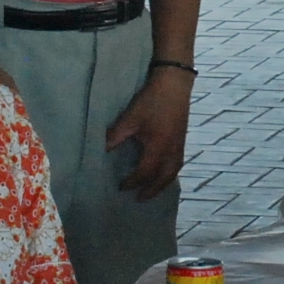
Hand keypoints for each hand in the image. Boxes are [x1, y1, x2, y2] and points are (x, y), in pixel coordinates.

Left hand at [106, 66, 192, 195]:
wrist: (174, 84)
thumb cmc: (151, 101)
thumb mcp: (130, 119)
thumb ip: (115, 137)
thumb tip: (101, 151)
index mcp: (158, 149)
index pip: (144, 173)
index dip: (133, 182)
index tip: (121, 187)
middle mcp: (171, 152)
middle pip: (163, 178)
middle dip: (152, 190)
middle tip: (140, 199)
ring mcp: (179, 146)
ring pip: (173, 172)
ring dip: (163, 183)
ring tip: (154, 189)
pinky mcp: (182, 139)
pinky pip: (177, 164)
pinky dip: (170, 173)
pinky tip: (164, 171)